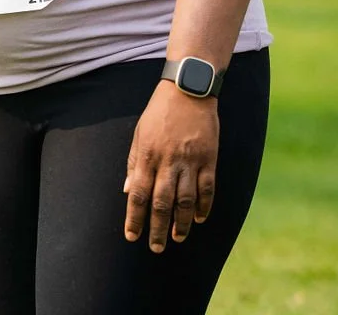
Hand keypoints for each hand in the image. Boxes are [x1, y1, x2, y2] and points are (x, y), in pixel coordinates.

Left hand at [123, 82, 218, 252]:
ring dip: (182, 223)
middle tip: (156, 248)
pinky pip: (207, 188)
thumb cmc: (160, 112)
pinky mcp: (209, 157)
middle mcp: (169, 160)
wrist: (189, 89)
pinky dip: (204, 206)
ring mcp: (190, 160)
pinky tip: (200, 218)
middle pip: (162, 203)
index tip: (132, 236)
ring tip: (177, 237)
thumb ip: (134, 163)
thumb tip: (129, 191)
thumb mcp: (140, 133)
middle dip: (157, 229)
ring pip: (186, 201)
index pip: (139, 194)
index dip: (135, 218)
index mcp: (148, 154)